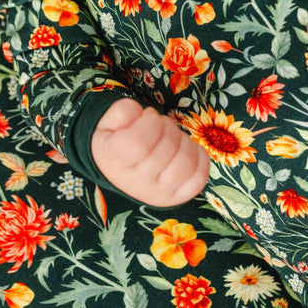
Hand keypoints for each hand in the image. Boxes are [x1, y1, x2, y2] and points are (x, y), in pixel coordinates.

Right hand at [91, 98, 209, 205]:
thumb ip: (121, 111)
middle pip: (167, 147)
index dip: (150, 121)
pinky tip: (187, 149)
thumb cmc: (114, 144)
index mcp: (117, 162)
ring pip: (186, 161)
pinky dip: (199, 158)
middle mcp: (139, 182)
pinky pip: (199, 178)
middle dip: (167, 126)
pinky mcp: (177, 196)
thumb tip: (137, 112)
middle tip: (158, 126)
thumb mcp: (108, 123)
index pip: (140, 142)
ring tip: (171, 138)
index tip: (146, 117)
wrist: (115, 174)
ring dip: (183, 140)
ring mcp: (160, 192)